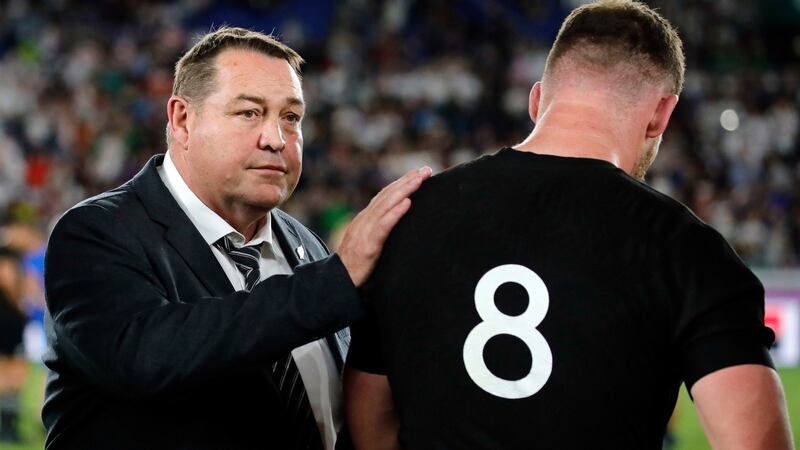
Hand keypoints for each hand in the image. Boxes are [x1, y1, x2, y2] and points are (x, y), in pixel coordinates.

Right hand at [337, 167, 431, 286]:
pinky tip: (407, 203)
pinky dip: (395, 212)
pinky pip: (383, 225)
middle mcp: (364, 220)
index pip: (384, 196)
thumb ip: (377, 231)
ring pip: (386, 205)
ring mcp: (365, 231)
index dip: (401, 183)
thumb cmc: (354, 265)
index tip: (417, 174)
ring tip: (419, 180)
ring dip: (404, 190)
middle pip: (387, 195)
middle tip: (425, 170)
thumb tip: (393, 222)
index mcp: (365, 219)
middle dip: (407, 181)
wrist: (338, 280)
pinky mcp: (368, 244)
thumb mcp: (366, 242)